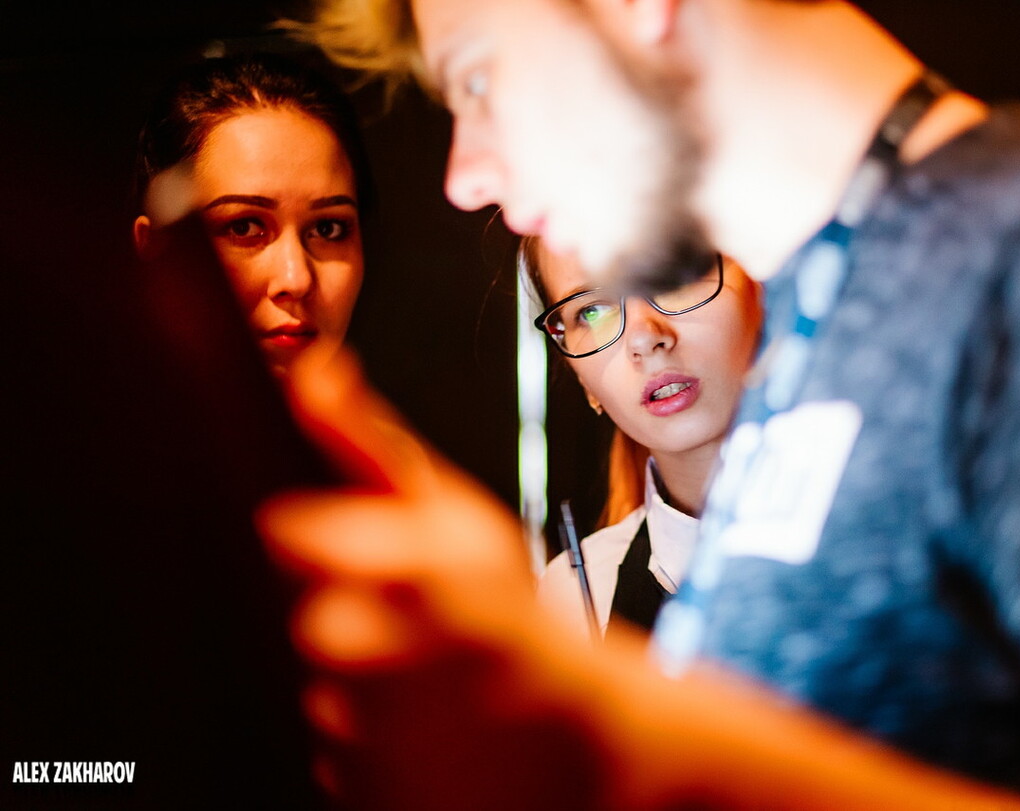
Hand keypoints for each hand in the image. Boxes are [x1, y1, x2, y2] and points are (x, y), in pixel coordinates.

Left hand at [258, 350, 609, 807]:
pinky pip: (327, 745)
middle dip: (343, 611)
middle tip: (409, 620)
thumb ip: (368, 444)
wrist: (584, 744)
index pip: (286, 535)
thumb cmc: (517, 620)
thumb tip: (311, 370)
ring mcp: (354, 731)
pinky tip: (417, 721)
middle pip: (298, 613)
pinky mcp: (350, 787)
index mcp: (389, 571)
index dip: (325, 540)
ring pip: (313, 680)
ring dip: (355, 674)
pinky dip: (363, 734)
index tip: (369, 552)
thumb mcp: (456, 514)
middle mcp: (358, 654)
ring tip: (423, 673)